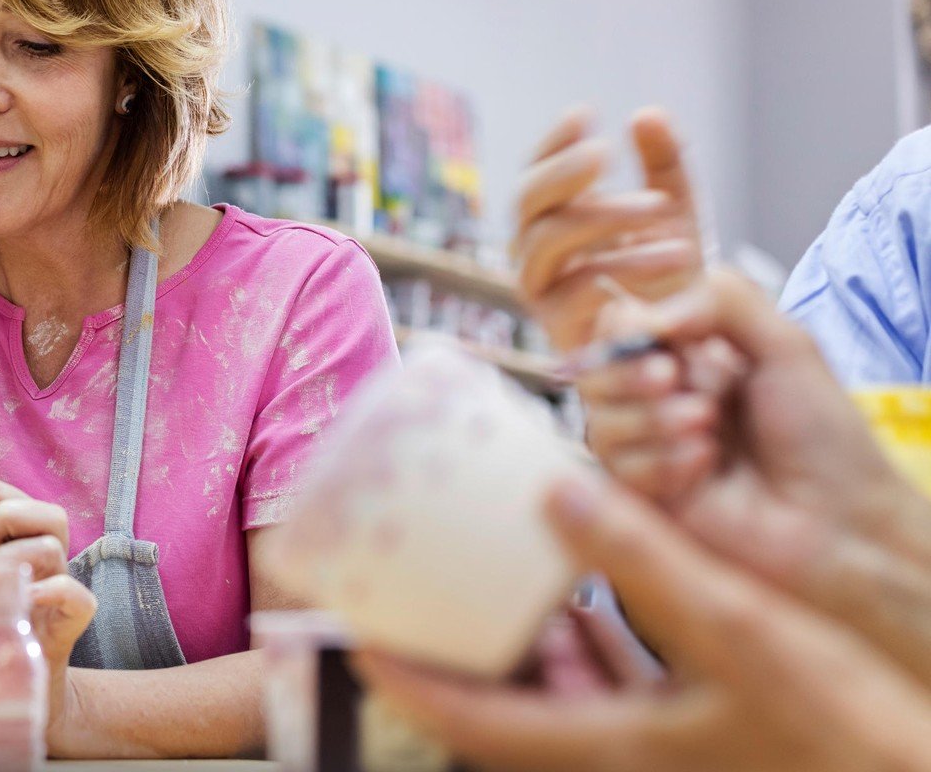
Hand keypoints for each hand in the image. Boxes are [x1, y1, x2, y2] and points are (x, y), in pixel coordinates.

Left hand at [0, 473, 95, 754]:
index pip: (17, 502)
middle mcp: (44, 565)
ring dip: (21, 550)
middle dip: (11, 511)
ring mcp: (57, 593)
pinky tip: (28, 597)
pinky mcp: (67, 626)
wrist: (18, 693)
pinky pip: (79, 597)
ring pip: (56, 547)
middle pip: (50, 515)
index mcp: (20, 549)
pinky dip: (57, 590)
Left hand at [354, 475, 930, 771]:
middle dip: (453, 661)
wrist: (919, 770)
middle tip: (407, 601)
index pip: (481, 723)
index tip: (355, 639)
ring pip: (559, 704)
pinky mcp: (696, 736)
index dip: (410, 683)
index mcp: (618, 748)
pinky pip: (615, 695)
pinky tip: (580, 606)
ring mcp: (660, 752)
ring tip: (481, 584)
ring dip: (519, 653)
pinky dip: (585, 653)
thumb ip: (645, 559)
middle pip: (506, 714)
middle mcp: (625, 759)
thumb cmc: (844, 721)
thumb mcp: (740, 628)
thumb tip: (557, 485)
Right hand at [513, 108, 704, 351]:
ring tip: (661, 208)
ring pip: (544, 244)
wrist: (692, 360)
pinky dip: (623, 268)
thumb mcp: (677, 218)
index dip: (551, 147)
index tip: (585, 115)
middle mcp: (538, 261)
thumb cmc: (675, 286)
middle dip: (563, 175)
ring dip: (601, 218)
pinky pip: (577, 293)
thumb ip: (665, 167)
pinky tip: (676, 252)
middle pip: (525, 205)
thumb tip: (645, 113)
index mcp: (555, 226)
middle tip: (606, 154)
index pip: (536, 178)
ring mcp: (545, 298)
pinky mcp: (566, 336)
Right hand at [585, 269, 930, 685]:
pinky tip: (704, 470)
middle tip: (677, 382)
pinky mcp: (641, 499)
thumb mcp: (786, 344)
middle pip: (593, 371)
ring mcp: (646, 450)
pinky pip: (615, 469)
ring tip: (709, 435)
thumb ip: (720, 300)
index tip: (665, 342)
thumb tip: (643, 312)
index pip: (618, 324)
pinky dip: (661, 463)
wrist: (842, 522)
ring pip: (598, 420)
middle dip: (631, 374)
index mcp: (689, 356)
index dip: (628, 330)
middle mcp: (659, 400)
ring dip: (653, 422)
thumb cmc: (824, 438)